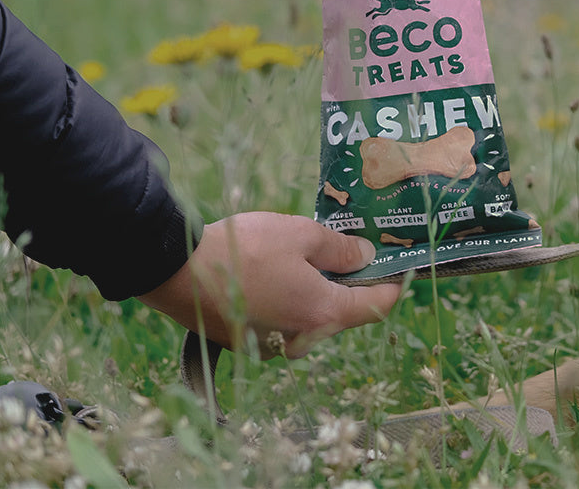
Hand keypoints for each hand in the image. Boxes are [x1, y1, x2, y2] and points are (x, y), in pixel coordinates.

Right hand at [138, 213, 401, 357]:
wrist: (179, 271)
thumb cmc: (247, 249)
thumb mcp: (302, 235)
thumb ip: (340, 249)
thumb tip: (366, 257)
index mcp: (323, 312)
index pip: (376, 307)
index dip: (392, 285)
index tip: (398, 265)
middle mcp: (302, 337)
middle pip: (343, 314)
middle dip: (351, 285)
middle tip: (351, 252)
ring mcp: (273, 343)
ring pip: (311, 319)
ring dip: (317, 292)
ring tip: (310, 257)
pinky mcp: (248, 341)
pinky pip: (282, 321)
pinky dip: (288, 299)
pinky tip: (276, 272)